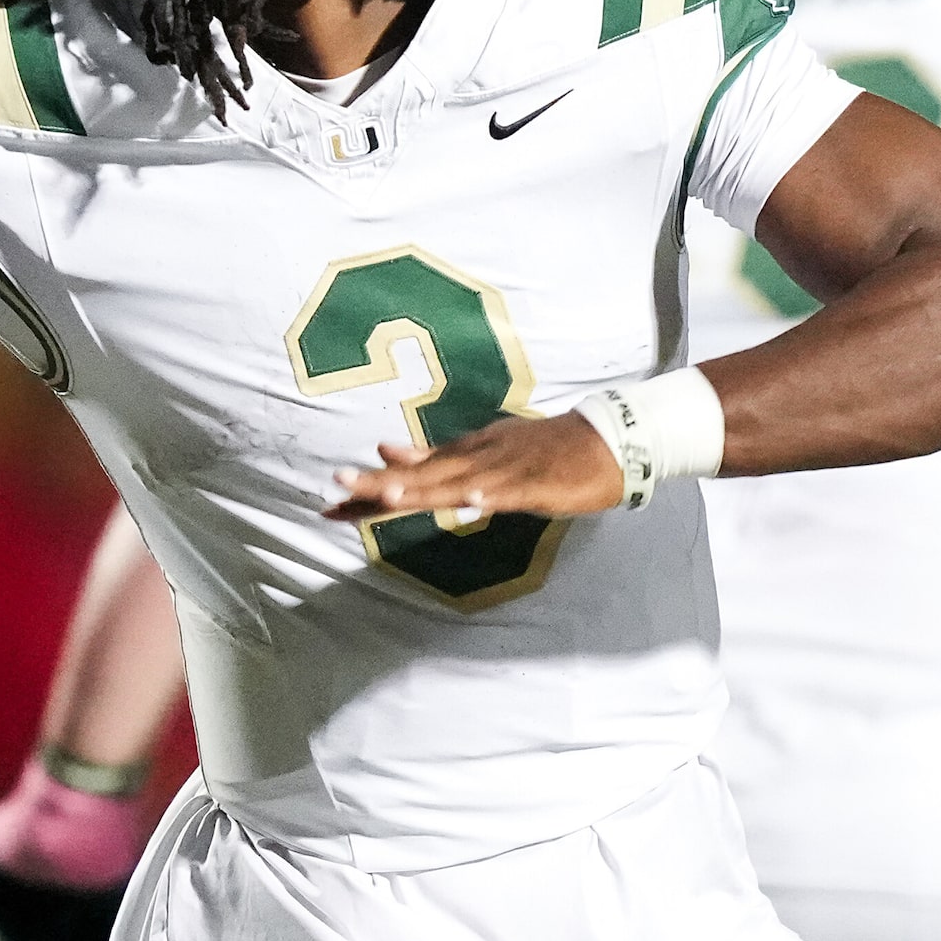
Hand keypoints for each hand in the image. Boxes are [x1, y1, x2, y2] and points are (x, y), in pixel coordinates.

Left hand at [325, 411, 622, 522]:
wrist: (607, 438)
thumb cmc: (546, 449)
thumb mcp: (486, 449)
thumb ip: (438, 457)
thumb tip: (387, 453)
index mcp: (467, 454)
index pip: (412, 473)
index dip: (373, 487)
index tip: (333, 500)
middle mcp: (479, 458)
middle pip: (425, 477)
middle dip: (383, 485)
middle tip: (339, 487)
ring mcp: (508, 469)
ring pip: (461, 481)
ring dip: (428, 487)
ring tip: (391, 494)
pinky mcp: (538, 483)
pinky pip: (511, 491)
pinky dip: (490, 495)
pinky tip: (472, 502)